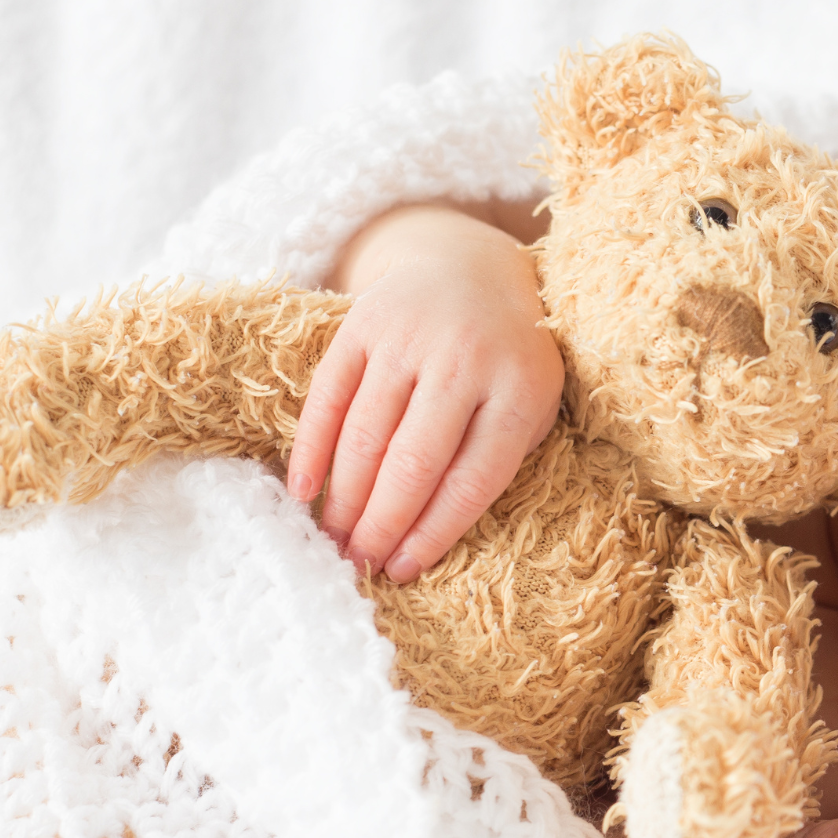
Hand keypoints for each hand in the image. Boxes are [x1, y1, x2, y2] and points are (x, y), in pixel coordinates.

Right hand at [287, 205, 562, 582]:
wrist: (474, 268)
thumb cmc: (507, 360)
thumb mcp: (531, 405)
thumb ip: (496, 458)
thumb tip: (426, 534)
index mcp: (519, 390)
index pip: (472, 480)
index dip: (433, 532)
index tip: (403, 569)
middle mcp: (465, 360)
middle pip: (414, 462)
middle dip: (381, 523)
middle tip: (358, 563)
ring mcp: (411, 337)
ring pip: (367, 434)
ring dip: (345, 497)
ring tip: (334, 539)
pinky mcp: (364, 321)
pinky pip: (329, 394)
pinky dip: (313, 447)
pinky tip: (305, 490)